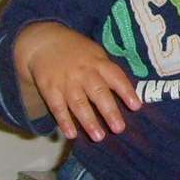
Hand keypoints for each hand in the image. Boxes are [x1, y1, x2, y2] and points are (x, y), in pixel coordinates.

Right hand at [14, 23, 141, 140]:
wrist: (44, 42)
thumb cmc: (76, 52)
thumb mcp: (95, 54)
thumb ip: (108, 72)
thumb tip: (127, 93)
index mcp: (98, 63)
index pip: (115, 77)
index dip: (126, 91)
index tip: (136, 106)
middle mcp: (84, 72)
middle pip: (98, 92)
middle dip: (109, 111)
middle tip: (119, 129)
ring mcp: (66, 81)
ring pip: (79, 103)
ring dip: (88, 121)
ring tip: (98, 137)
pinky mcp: (50, 89)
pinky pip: (57, 107)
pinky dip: (64, 121)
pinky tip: (71, 134)